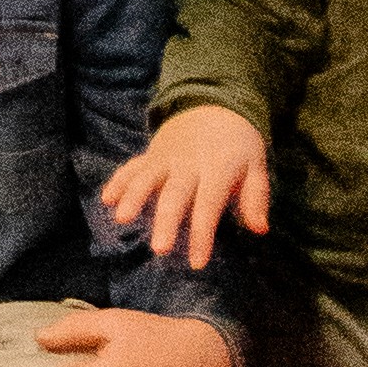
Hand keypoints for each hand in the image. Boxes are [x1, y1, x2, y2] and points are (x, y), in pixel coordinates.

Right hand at [101, 104, 268, 270]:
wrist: (214, 104)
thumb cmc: (238, 146)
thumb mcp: (256, 166)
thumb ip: (256, 198)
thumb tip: (260, 229)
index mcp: (217, 170)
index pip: (208, 205)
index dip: (202, 234)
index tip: (196, 263)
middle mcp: (188, 164)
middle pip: (175, 194)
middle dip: (166, 221)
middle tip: (158, 249)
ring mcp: (166, 157)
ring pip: (147, 177)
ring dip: (134, 197)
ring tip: (122, 219)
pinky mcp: (152, 154)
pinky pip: (133, 166)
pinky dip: (119, 181)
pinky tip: (107, 199)